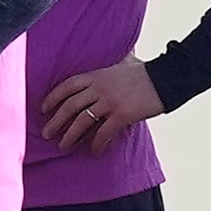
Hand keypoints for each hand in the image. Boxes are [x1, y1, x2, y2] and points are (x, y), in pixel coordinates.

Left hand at [40, 56, 165, 156]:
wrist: (167, 78)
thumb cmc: (147, 72)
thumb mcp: (125, 63)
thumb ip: (116, 64)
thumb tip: (121, 58)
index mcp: (98, 75)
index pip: (68, 86)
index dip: (53, 97)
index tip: (43, 108)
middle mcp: (100, 88)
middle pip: (70, 106)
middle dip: (55, 121)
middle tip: (47, 134)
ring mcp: (110, 101)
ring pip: (82, 121)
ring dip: (70, 136)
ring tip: (63, 147)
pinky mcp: (122, 115)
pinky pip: (103, 133)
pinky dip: (97, 144)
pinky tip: (94, 152)